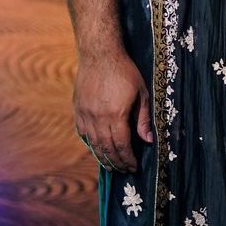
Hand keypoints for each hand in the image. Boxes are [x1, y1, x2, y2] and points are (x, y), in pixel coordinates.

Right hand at [74, 49, 153, 173]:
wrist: (100, 54)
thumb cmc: (125, 72)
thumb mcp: (142, 93)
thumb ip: (143, 119)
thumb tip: (148, 141)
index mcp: (116, 114)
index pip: (122, 145)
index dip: (128, 159)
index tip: (134, 167)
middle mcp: (98, 117)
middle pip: (107, 148)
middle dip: (117, 162)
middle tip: (124, 171)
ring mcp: (86, 113)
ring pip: (94, 143)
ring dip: (103, 157)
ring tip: (111, 166)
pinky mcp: (78, 109)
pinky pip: (83, 132)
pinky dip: (90, 143)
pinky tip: (97, 149)